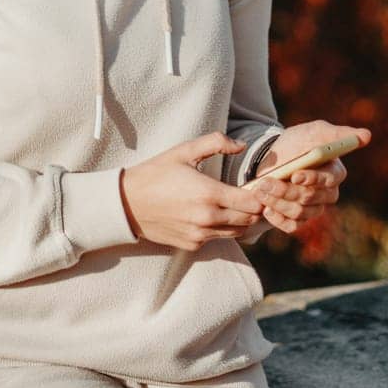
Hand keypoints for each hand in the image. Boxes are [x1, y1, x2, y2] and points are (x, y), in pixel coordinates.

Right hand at [120, 132, 268, 250]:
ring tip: (234, 204)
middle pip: (249, 220)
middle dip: (254, 208)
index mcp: (209, 193)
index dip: (261, 195)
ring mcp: (200, 234)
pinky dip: (222, 228)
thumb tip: (241, 145)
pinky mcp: (192, 245)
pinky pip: (218, 238)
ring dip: (241, 220)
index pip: (252, 203)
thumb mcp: (184, 151)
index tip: (258, 186)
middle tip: (250, 195)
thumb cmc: (156, 173)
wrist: (127, 203)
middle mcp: (208, 218)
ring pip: (237, 232)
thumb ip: (215, 143)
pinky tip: (212, 214)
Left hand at [248, 120, 370, 235]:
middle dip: (285, 190)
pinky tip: (265, 208)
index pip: (328, 180)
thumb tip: (366, 135)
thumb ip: (337, 134)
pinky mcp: (299, 220)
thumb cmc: (298, 142)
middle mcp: (328, 194)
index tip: (295, 175)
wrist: (274, 158)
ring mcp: (314, 208)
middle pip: (310, 198)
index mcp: (335, 172)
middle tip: (265, 183)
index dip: (312, 179)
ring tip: (260, 190)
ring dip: (277, 202)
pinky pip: (292, 226)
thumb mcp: (314, 132)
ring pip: (299, 212)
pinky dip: (277, 218)